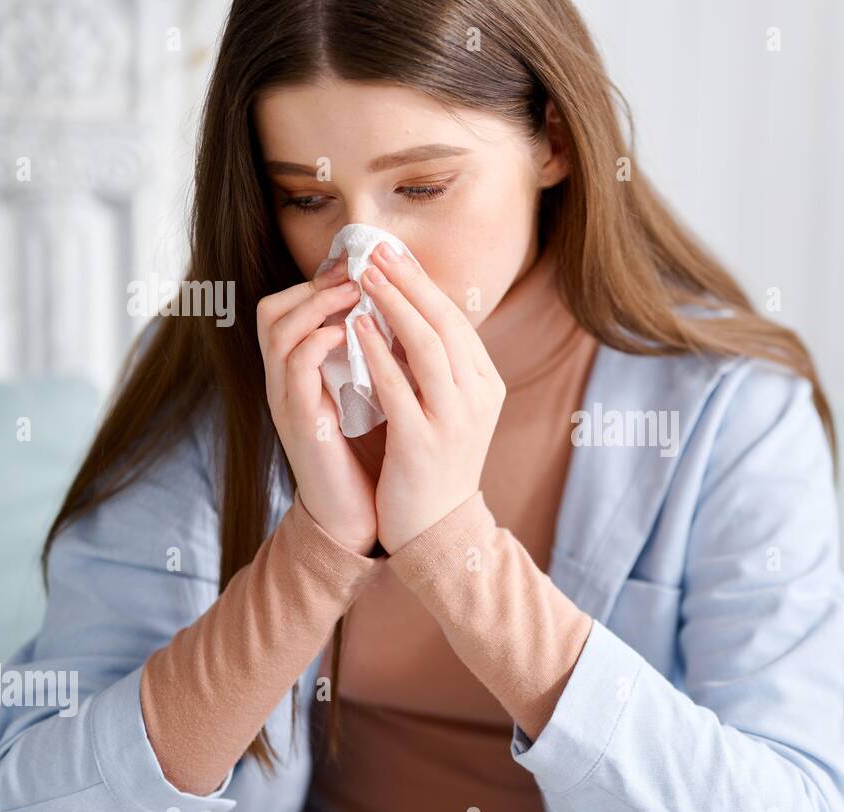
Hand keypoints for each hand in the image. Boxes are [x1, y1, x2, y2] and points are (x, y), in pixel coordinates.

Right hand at [257, 251, 380, 554]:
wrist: (360, 517)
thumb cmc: (370, 457)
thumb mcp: (372, 396)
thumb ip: (374, 358)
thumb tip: (403, 315)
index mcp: (303, 373)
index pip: (290, 307)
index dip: (320, 281)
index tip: (363, 268)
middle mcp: (286, 382)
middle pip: (272, 309)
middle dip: (315, 283)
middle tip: (358, 272)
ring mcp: (287, 400)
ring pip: (277, 330)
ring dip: (316, 303)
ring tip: (355, 291)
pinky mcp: (300, 421)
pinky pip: (293, 368)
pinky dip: (316, 341)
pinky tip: (348, 333)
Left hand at [352, 241, 505, 553]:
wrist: (437, 529)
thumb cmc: (435, 463)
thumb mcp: (450, 409)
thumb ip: (438, 367)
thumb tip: (405, 311)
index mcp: (486, 385)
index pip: (456, 321)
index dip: (422, 283)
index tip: (393, 254)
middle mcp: (478, 398)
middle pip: (445, 324)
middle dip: (409, 282)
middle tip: (377, 250)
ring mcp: (454, 421)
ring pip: (428, 348)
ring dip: (394, 306)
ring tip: (365, 278)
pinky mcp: (423, 443)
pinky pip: (399, 388)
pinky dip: (378, 353)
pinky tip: (356, 328)